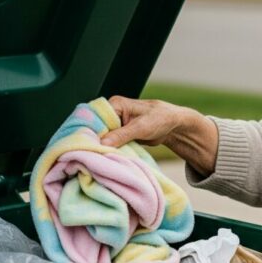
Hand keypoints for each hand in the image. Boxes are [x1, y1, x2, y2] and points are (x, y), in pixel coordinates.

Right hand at [101, 96, 218, 175]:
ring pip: (104, 137)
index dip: (91, 131)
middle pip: (98, 128)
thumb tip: (102, 143)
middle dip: (96, 141)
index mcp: (116, 105)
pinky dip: (111, 150)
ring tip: (99, 158)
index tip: (87, 145)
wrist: (174, 126)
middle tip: (92, 155)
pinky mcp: (121, 135)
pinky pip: (112, 143)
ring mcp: (116, 125)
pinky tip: (108, 157)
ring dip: (104, 147)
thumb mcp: (141, 127)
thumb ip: (121, 135)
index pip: (96, 118)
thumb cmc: (161, 119)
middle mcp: (113, 113)